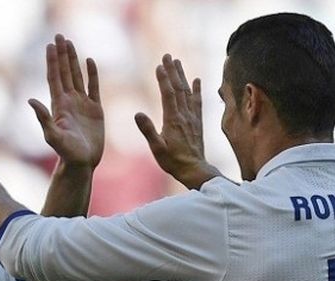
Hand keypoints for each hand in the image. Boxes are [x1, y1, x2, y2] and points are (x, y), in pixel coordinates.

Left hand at [29, 34, 103, 169]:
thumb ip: (43, 118)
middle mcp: (69, 101)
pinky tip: (89, 61)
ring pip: (77, 76)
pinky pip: (93, 87)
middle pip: (65, 72)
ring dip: (74, 60)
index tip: (50, 44)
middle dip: (62, 54)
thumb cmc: (66, 153)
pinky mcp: (95, 110)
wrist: (82, 163)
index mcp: (58, 105)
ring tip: (70, 43)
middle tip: (59, 36)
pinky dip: (92, 74)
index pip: (54, 77)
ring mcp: (82, 104)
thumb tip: (31, 100)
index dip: (52, 61)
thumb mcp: (52, 136)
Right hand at [135, 55, 220, 189]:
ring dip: (182, 76)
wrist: (194, 170)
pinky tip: (196, 80)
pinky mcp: (197, 122)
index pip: (168, 94)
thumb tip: (137, 114)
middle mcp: (184, 115)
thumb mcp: (156, 148)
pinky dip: (197, 90)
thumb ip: (148, 130)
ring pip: (187, 92)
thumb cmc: (172, 161)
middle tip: (168, 56)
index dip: (164, 79)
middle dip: (172, 71)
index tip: (159, 65)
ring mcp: (192, 118)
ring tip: (178, 62)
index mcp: (173, 120)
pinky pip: (197, 102)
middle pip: (178, 88)